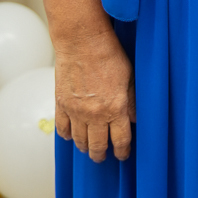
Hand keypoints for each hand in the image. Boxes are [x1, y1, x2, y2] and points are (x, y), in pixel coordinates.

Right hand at [54, 26, 134, 162]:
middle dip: (101, 154)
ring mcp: (76, 111)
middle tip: (103, 157)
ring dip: (85, 147)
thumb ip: (132, 101)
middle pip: (97, 146)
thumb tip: (136, 119)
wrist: (82, 41)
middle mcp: (94, 114)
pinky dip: (67, 135)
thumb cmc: (109, 54)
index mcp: (115, 108)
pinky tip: (72, 135)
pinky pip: (62, 129)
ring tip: (88, 148)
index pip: (120, 140)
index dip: (122, 151)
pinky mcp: (61, 104)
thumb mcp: (130, 77)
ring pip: (79, 140)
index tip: (122, 155)